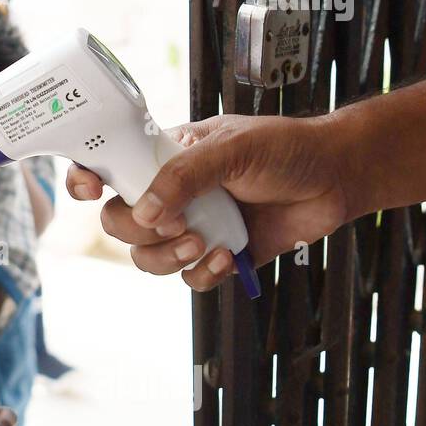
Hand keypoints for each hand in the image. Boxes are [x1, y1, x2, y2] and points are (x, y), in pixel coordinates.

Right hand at [65, 115, 347, 290]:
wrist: (338, 178)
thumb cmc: (287, 148)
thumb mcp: (232, 147)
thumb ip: (184, 175)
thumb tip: (147, 212)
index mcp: (164, 156)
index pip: (109, 165)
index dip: (87, 178)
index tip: (90, 189)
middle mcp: (171, 193)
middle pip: (120, 220)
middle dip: (138, 229)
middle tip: (175, 223)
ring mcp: (193, 225)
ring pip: (147, 256)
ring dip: (167, 257)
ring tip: (203, 244)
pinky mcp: (218, 256)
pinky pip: (188, 279)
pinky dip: (203, 274)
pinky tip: (228, 257)